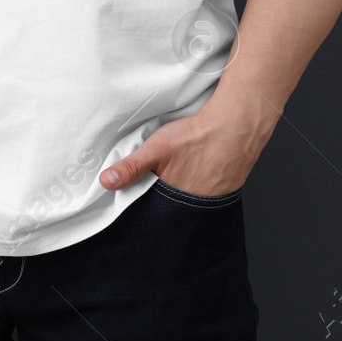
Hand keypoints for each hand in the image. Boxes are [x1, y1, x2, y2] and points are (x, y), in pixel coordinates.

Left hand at [98, 100, 271, 197]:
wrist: (236, 126)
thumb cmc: (196, 137)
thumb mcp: (156, 150)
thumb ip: (131, 168)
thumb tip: (105, 183)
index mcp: (173, 199)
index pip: (152, 214)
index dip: (143, 210)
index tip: (133, 206)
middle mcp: (193, 206)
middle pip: (170, 212)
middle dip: (160, 206)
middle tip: (157, 190)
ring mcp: (211, 200)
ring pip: (189, 205)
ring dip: (179, 198)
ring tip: (176, 181)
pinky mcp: (225, 191)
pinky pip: (206, 197)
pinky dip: (198, 190)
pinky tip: (196, 176)